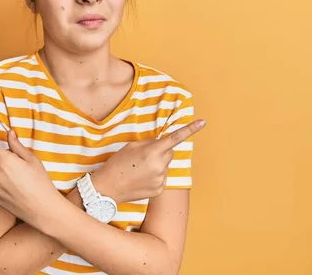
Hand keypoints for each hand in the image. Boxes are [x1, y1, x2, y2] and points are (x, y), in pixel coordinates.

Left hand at [0, 124, 61, 228]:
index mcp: (4, 160)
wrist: (41, 209)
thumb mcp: (32, 159)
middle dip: (6, 160)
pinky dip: (2, 184)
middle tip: (23, 170)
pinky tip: (15, 190)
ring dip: (4, 173)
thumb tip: (9, 133)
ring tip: (21, 182)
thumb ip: (17, 145)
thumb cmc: (40, 181)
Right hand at [91, 119, 205, 203]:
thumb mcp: (131, 146)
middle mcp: (159, 166)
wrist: (109, 188)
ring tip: (140, 169)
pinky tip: (141, 178)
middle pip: (170, 152)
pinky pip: (162, 177)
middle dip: (161, 151)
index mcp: (152, 152)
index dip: (190, 129)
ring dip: (157, 164)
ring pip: (165, 166)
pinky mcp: (159, 189)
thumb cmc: (117, 164)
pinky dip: (155, 176)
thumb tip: (161, 142)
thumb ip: (149, 143)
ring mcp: (161, 179)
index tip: (202, 122)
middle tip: (145, 156)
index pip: (175, 138)